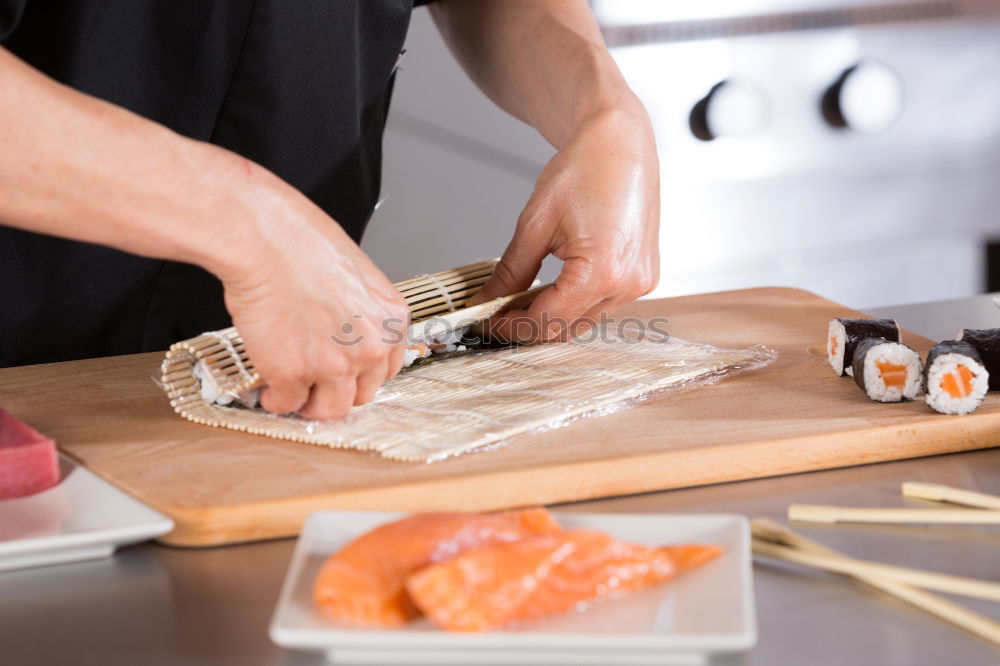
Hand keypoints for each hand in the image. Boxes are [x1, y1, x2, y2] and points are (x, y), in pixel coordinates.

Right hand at [221, 170, 409, 419]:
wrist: (265, 238)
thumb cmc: (301, 240)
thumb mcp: (355, 273)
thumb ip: (358, 308)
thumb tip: (341, 328)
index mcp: (391, 319)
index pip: (388, 367)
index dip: (362, 373)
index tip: (346, 373)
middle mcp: (372, 347)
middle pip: (363, 394)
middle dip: (338, 391)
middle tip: (317, 385)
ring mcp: (336, 365)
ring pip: (330, 410)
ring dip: (310, 405)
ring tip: (293, 394)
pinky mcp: (295, 375)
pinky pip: (288, 403)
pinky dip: (276, 401)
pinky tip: (268, 390)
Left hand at [473, 102, 659, 340]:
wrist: (621, 143)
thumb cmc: (585, 169)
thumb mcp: (535, 223)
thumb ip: (511, 271)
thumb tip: (487, 300)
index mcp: (602, 271)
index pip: (546, 320)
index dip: (511, 326)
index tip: (486, 322)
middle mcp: (628, 283)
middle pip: (566, 327)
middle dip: (528, 325)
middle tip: (496, 313)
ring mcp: (640, 283)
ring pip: (584, 320)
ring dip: (552, 316)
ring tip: (520, 300)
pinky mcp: (644, 277)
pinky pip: (602, 304)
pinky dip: (575, 303)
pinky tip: (552, 290)